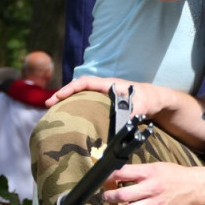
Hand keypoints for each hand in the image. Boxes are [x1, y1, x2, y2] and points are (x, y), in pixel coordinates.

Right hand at [46, 76, 164, 116]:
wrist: (157, 101)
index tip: (58, 97)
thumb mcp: (143, 105)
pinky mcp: (104, 104)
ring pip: (81, 96)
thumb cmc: (150, 100)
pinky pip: (86, 103)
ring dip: (67, 102)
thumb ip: (133, 112)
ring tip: (53, 112)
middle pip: (78, 88)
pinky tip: (69, 118)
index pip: (86, 82)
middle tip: (47, 105)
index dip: (71, 88)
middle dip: (62, 95)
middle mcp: (104, 89)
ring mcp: (103, 96)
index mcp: (109, 85)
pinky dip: (75, 108)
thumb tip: (122, 122)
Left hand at [100, 163, 201, 204]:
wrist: (195, 186)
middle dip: (109, 197)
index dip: (108, 177)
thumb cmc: (172, 175)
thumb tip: (113, 174)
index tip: (100, 180)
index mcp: (149, 172)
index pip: (123, 173)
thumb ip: (135, 171)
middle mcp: (152, 188)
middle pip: (124, 195)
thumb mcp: (154, 166)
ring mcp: (155, 203)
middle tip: (103, 197)